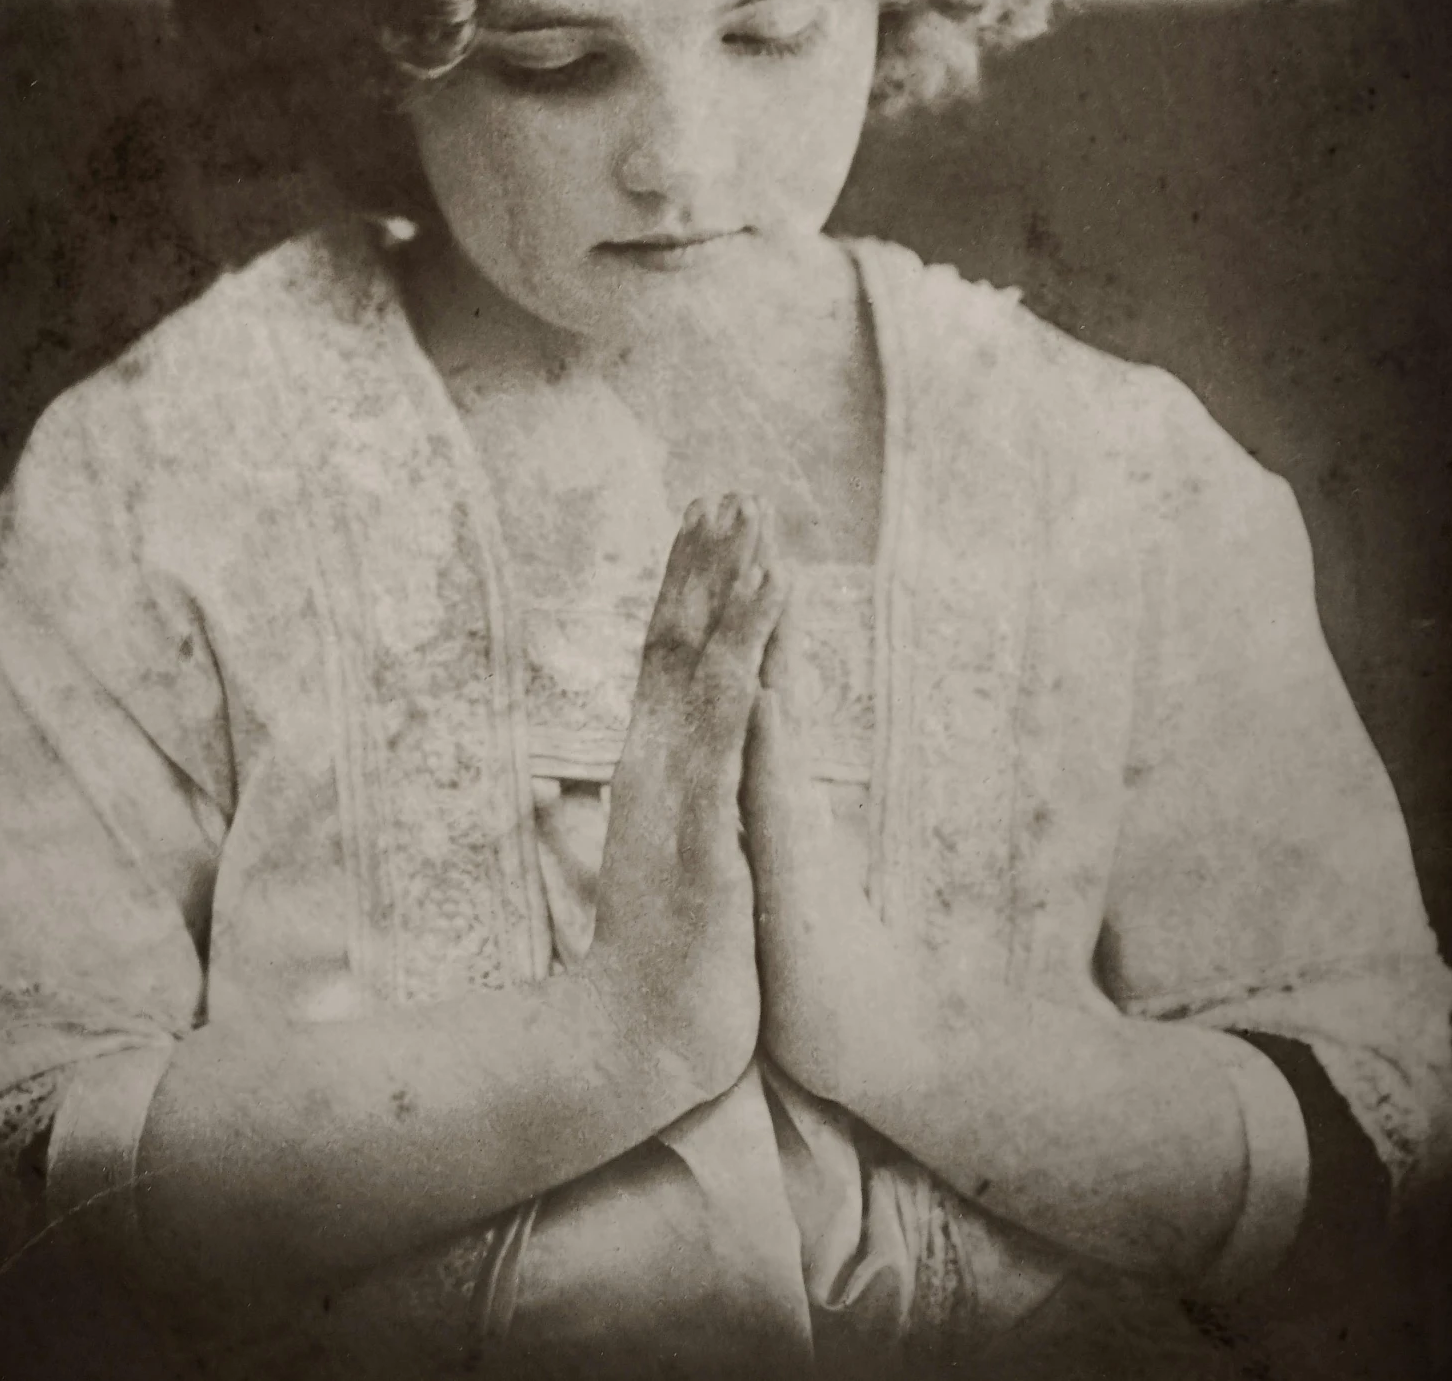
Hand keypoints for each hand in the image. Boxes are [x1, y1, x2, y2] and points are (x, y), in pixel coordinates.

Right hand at [584, 494, 784, 1110]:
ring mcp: (674, 786)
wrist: (641, 1036)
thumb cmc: (662, 954)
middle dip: (699, 562)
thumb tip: (659, 773)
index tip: (699, 524)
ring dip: (725, 586)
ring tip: (749, 519)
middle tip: (723, 490)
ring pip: (698, 662)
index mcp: (648, 771)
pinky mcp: (702, 815)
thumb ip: (664, 807)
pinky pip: (728, 716)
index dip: (680, 588)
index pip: (662, 660)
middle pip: (672, 640)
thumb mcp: (666, 861)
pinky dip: (746, 649)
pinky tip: (769, 602)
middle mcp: (652, 764)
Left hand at [743, 572, 904, 1105]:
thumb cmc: (764, 954)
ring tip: (766, 556)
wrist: (813, 1031)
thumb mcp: (745, 855)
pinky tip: (762, 683)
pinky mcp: (786, 858)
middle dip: (749, 581)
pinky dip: (767, 728)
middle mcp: (763, 780)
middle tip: (751, 501)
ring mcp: (779, 814)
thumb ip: (741, 788)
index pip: (733, 666)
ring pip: (768, 702)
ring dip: (766, 628)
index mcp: (742, 774)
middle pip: (754, 661)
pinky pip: (770, 781)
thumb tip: (737, 729)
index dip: (726, 597)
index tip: (720, 529)